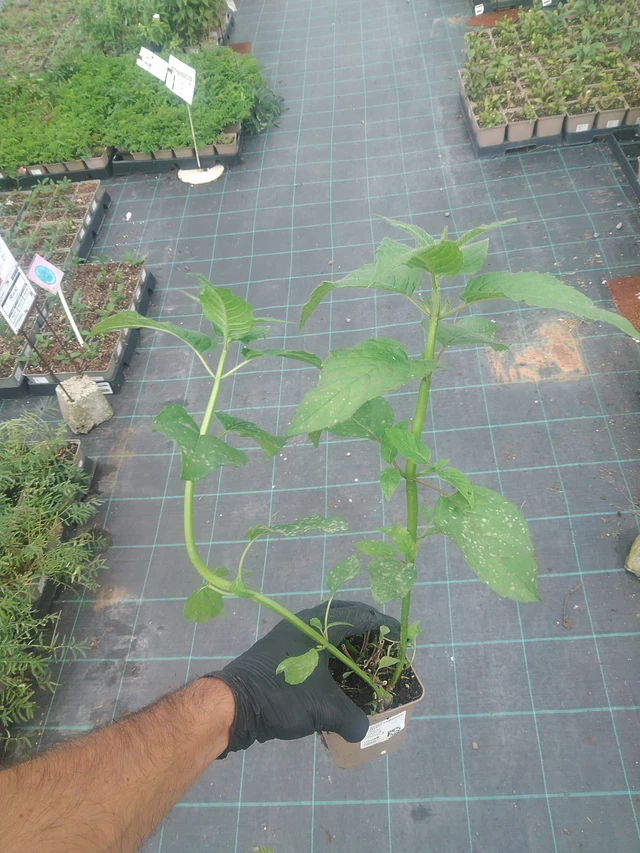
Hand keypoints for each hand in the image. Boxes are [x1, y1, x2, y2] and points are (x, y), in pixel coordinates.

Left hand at [205, 600, 398, 755]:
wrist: (234, 704)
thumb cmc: (283, 695)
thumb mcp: (324, 709)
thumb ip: (352, 718)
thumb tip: (364, 728)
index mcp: (319, 625)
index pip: (362, 616)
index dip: (385, 626)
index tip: (402, 637)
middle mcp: (306, 622)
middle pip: (345, 616)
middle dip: (368, 627)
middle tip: (386, 644)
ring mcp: (290, 635)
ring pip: (327, 629)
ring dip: (348, 639)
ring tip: (366, 659)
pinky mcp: (281, 651)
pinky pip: (315, 642)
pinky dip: (331, 651)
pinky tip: (337, 673)